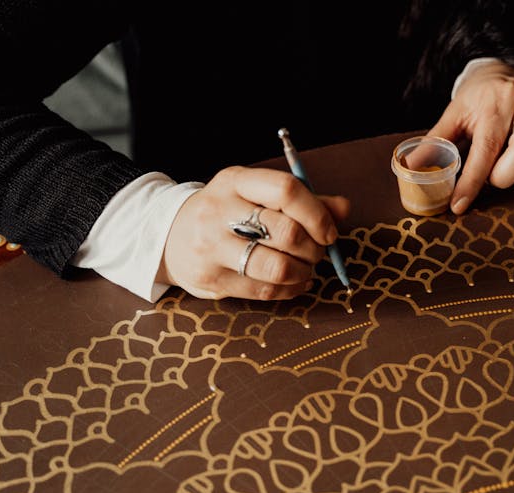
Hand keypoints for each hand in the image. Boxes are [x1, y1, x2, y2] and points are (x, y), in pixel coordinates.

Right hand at [156, 166, 348, 299]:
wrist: (169, 236)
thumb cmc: (228, 213)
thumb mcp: (257, 195)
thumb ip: (303, 200)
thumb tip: (344, 208)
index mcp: (235, 181)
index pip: (286, 189)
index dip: (317, 213)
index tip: (328, 231)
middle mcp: (219, 210)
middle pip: (285, 231)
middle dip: (314, 247)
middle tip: (318, 252)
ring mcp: (211, 246)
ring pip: (277, 267)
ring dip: (303, 272)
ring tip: (306, 269)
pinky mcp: (211, 279)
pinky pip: (265, 291)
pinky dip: (291, 289)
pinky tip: (295, 283)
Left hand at [428, 62, 513, 213]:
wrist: (506, 71)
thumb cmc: (478, 100)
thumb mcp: (454, 115)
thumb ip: (436, 143)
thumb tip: (411, 170)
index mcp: (494, 104)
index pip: (485, 148)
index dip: (472, 182)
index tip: (459, 206)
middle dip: (507, 175)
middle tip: (495, 176)